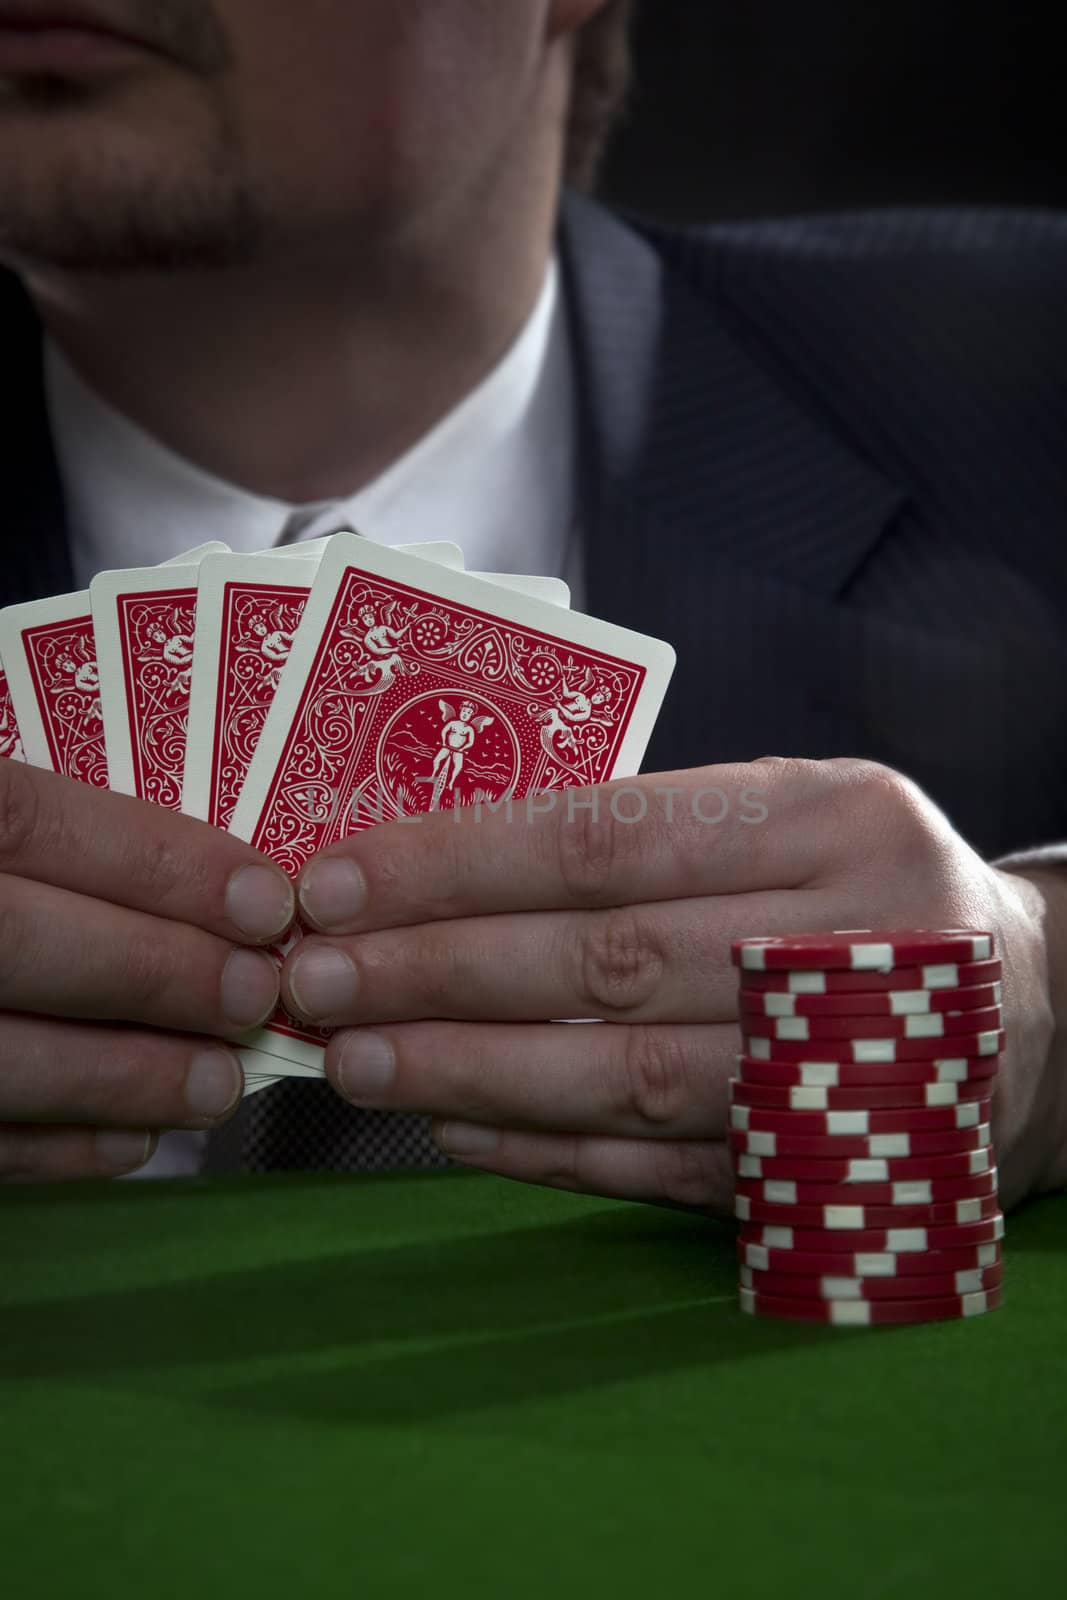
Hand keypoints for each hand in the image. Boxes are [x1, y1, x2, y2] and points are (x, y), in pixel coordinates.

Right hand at [0, 759, 293, 1179]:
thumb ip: (24, 824)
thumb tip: (193, 878)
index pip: (29, 821)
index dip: (155, 862)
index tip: (264, 900)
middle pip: (17, 942)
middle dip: (153, 973)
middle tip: (253, 996)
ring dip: (116, 1077)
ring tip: (215, 1086)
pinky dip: (48, 1149)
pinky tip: (130, 1143)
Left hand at [280, 759, 1061, 1213]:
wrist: (1033, 1014)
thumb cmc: (870, 889)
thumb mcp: (795, 812)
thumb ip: (649, 832)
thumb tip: (440, 871)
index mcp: (837, 819)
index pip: (612, 835)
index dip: (460, 863)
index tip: (339, 879)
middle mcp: (853, 941)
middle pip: (607, 959)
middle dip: (437, 969)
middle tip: (313, 977)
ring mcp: (849, 1072)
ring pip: (628, 1075)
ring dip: (473, 1070)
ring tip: (356, 1061)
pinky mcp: (833, 1169)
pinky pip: (667, 1166)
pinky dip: (551, 1151)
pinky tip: (456, 1132)